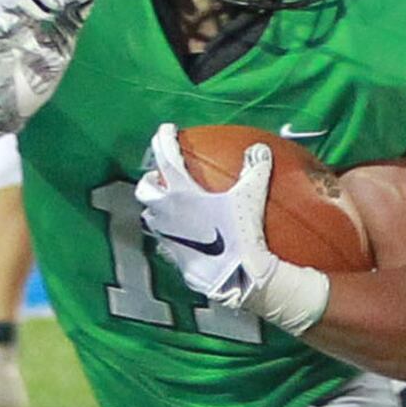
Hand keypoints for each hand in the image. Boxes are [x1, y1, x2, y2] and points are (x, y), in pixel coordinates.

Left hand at [135, 125, 329, 334]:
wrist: (234, 276)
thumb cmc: (239, 233)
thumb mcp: (250, 197)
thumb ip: (255, 170)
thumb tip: (260, 149)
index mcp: (180, 191)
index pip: (165, 157)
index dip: (164, 139)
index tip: (167, 130)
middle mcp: (165, 211)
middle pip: (146, 188)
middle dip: (151, 179)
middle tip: (163, 175)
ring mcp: (165, 235)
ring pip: (150, 215)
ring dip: (156, 206)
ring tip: (170, 204)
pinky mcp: (172, 255)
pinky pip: (164, 239)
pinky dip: (170, 231)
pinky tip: (184, 234)